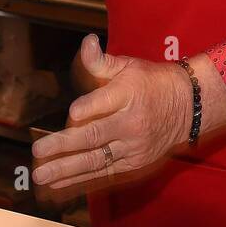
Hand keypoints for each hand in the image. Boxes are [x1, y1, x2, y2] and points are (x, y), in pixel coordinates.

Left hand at [30, 34, 190, 196]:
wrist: (188, 108)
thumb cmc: (151, 83)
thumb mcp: (129, 66)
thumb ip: (101, 61)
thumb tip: (87, 42)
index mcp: (128, 95)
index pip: (106, 103)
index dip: (88, 108)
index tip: (71, 113)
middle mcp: (130, 124)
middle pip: (94, 136)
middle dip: (63, 145)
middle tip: (38, 150)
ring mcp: (132, 147)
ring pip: (95, 160)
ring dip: (65, 169)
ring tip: (41, 175)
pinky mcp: (133, 163)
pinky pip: (103, 173)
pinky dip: (79, 179)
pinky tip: (57, 184)